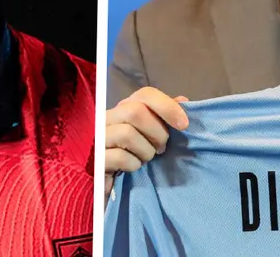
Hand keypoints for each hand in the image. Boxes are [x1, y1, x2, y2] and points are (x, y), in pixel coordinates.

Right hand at [104, 87, 188, 204]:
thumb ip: (164, 117)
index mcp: (122, 109)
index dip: (167, 106)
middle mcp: (107, 118)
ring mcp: (98, 138)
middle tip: (162, 148)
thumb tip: (182, 100)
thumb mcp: (150, 136)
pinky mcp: (96, 159)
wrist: (104, 184)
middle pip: (135, 111)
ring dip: (146, 150)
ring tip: (146, 159)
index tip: (184, 125)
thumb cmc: (131, 156)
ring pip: (127, 133)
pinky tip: (133, 168)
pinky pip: (120, 156)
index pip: (145, 95)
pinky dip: (134, 164)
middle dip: (157, 132)